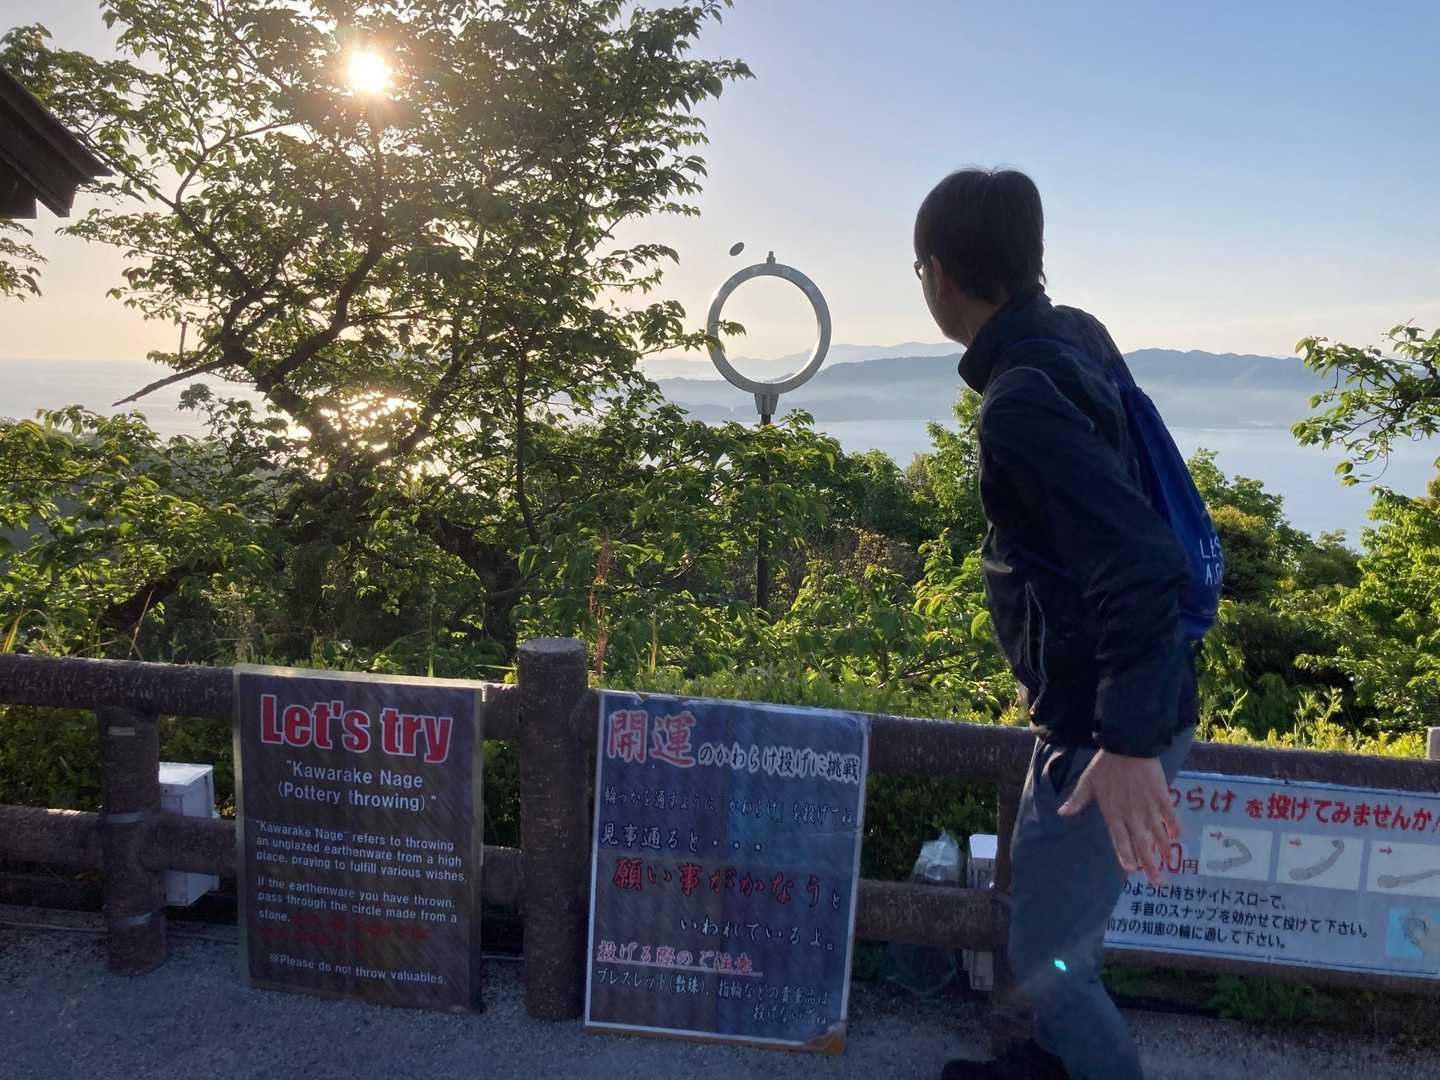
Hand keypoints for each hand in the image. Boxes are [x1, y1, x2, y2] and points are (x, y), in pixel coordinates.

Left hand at [1058, 750, 1177, 884]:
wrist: (1128, 745)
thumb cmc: (1105, 765)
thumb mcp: (1087, 782)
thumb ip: (1077, 801)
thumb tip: (1062, 813)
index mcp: (1113, 812)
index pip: (1120, 840)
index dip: (1126, 856)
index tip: (1131, 871)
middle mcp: (1131, 814)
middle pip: (1142, 844)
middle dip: (1150, 865)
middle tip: (1158, 883)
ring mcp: (1148, 807)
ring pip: (1158, 834)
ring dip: (1164, 850)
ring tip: (1169, 865)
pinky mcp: (1162, 796)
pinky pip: (1170, 816)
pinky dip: (1174, 827)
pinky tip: (1178, 837)